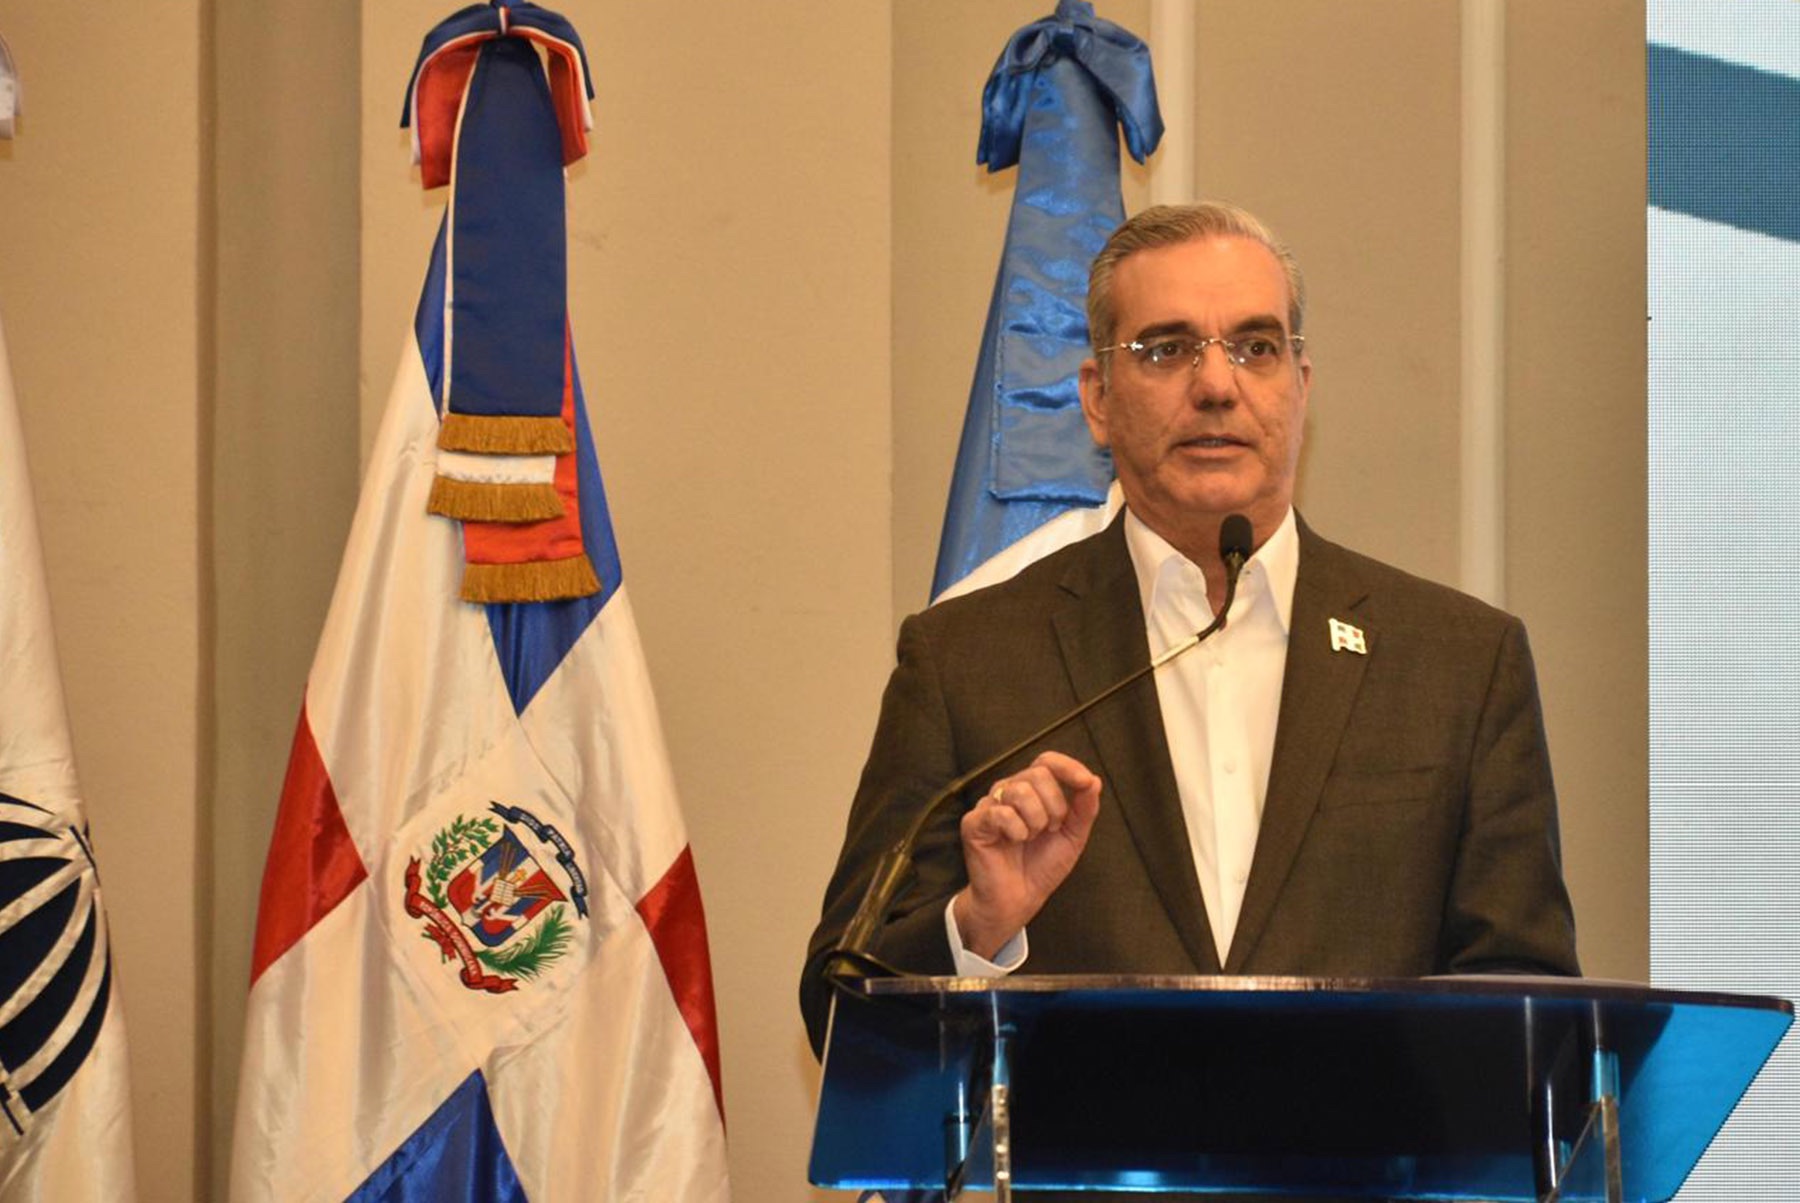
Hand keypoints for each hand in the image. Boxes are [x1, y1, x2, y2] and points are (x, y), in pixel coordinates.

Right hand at [953, 751, 1101, 958]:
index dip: (1067, 767)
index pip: (1046, 761)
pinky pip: (1001, 813)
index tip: (1084, 782)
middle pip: (1038, 774)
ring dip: (1036, 821)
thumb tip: (1094, 780)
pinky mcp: (974, 823)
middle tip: (1050, 830)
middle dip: (1055, 806)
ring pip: (1020, 791)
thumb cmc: (1042, 866)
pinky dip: (1016, 831)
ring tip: (1031, 838)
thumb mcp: (1072, 836)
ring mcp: (989, 805)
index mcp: (1031, 789)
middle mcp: (1008, 791)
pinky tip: (1013, 842)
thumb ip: (1084, 809)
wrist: (1019, 899)